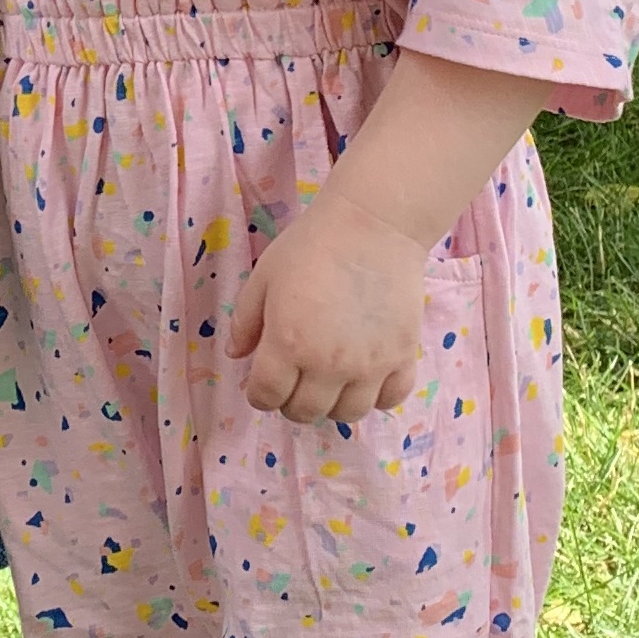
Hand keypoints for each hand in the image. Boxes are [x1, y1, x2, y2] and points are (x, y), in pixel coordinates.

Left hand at [231, 197, 429, 425]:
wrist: (374, 224)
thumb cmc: (312, 245)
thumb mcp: (264, 277)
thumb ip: (245, 321)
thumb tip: (236, 356)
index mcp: (287, 344)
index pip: (267, 396)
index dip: (259, 394)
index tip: (263, 382)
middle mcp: (327, 364)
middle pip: (305, 411)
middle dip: (292, 401)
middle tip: (294, 380)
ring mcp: (369, 365)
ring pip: (348, 413)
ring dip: (333, 404)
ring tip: (330, 382)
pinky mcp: (402, 356)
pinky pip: (391, 399)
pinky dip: (378, 397)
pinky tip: (367, 378)